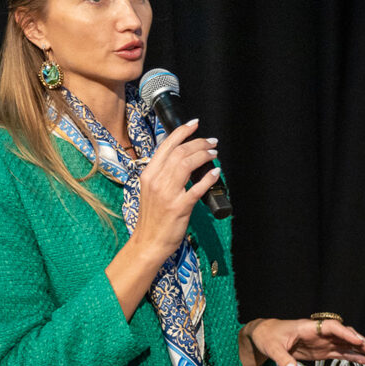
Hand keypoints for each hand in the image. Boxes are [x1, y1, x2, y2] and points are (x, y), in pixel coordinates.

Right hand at [131, 119, 218, 265]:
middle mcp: (156, 181)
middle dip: (198, 143)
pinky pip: (196, 188)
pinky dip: (207, 178)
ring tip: (214, 153)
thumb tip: (182, 159)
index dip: (182, 132)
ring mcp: (167, 194)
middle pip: (180, 152)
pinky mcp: (179, 207)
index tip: (194, 124)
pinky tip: (216, 173)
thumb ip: (163, 174)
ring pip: (187, 165)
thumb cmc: (153, 217)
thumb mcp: (151, 190)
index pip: (166, 146)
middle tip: (212, 142)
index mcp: (148, 174)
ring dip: (204, 156)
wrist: (148, 242)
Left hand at [241, 317, 364, 365]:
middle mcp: (321, 332)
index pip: (331, 327)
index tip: (357, 340)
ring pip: (348, 344)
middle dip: (361, 342)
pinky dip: (355, 357)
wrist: (266, 336)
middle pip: (345, 334)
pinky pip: (343, 353)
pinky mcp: (324, 351)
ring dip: (363, 349)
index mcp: (309, 327)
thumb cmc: (269, 338)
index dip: (345, 333)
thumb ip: (282, 359)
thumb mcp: (272, 348)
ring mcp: (324, 341)